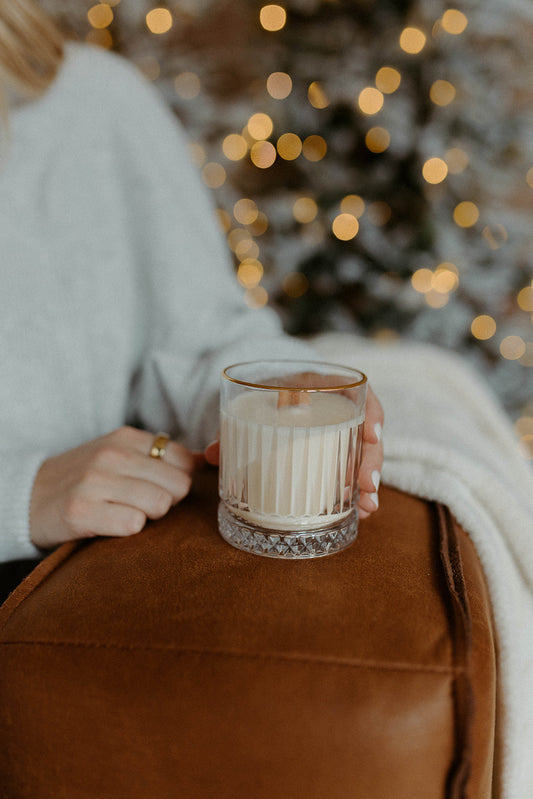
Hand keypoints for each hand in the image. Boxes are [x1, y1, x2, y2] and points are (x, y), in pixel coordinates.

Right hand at [30, 426, 200, 548]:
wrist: (28, 497)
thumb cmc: (83, 479)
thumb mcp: (119, 455)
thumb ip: (161, 456)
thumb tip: (206, 460)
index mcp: (125, 438)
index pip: (184, 460)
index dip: (178, 481)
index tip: (160, 488)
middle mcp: (111, 454)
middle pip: (178, 485)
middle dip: (168, 501)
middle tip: (142, 505)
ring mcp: (95, 482)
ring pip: (159, 504)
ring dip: (148, 516)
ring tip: (126, 513)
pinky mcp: (81, 512)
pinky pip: (133, 525)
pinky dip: (127, 530)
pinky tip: (110, 524)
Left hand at [205, 384, 383, 519]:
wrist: (266, 390)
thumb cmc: (262, 393)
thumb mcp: (250, 403)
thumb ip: (232, 428)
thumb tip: (210, 454)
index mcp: (322, 384)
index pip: (358, 391)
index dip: (371, 412)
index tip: (372, 435)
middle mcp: (339, 406)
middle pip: (367, 430)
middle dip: (371, 460)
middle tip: (366, 487)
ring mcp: (342, 429)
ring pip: (365, 454)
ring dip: (367, 482)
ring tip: (365, 509)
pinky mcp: (338, 450)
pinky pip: (353, 468)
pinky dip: (356, 490)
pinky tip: (358, 510)